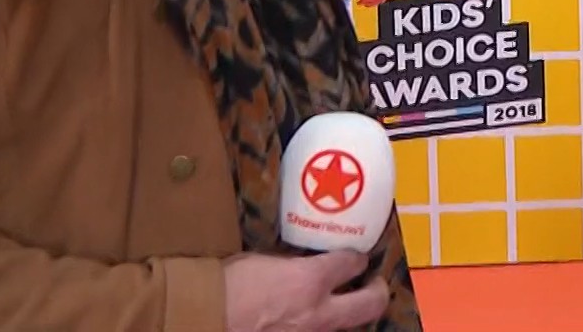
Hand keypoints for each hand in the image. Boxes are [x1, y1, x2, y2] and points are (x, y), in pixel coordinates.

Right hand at [223, 249, 389, 331]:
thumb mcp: (264, 262)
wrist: (204, 319)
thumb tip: (305, 264)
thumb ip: (292, 265)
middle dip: (378, 291)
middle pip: (371, 303)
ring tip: (345, 306)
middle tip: (373, 284)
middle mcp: (319, 312)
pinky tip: (314, 322)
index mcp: (310, 281)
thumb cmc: (226, 285)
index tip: (358, 257)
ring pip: (348, 327)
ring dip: (349, 315)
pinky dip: (324, 327)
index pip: (352, 264)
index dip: (357, 258)